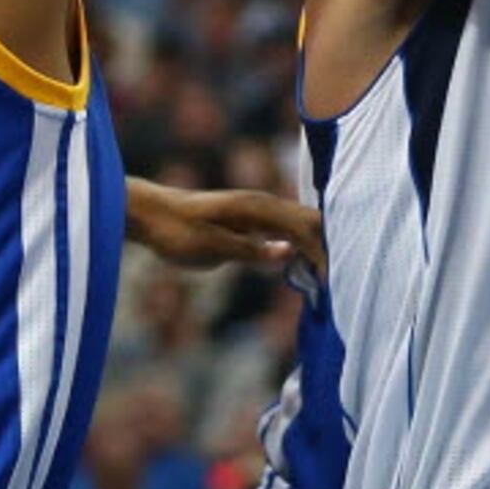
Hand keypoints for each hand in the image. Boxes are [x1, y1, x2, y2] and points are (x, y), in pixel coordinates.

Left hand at [126, 180, 326, 273]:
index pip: (306, 228)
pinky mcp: (248, 223)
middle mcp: (262, 205)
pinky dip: (298, 250)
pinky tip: (301, 269)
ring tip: (327, 279)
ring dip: (315, 249)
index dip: (324, 253)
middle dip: (328, 249)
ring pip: (299, 227)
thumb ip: (250, 249)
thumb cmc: (176, 230)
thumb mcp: (210, 246)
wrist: (150, 215)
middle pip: (310, 223)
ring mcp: (256, 213)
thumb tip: (291, 250)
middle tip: (339, 283)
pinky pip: (284, 233)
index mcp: (257, 208)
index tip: (333, 281)